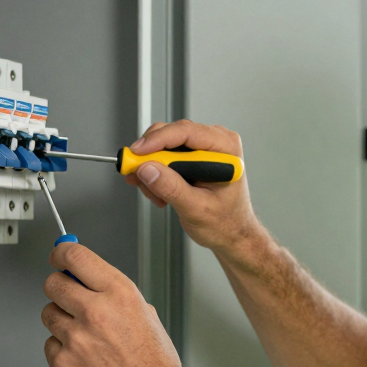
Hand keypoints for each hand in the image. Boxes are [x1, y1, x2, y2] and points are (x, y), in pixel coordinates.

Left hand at [41, 239, 200, 366]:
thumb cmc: (155, 366)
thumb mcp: (144, 315)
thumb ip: (112, 294)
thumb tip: (84, 277)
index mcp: (120, 294)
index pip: (75, 256)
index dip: (61, 253)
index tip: (57, 256)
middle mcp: (96, 313)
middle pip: (53, 283)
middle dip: (59, 288)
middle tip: (69, 299)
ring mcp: (76, 339)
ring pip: (48, 314)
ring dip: (62, 322)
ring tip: (86, 339)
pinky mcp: (63, 364)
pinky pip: (50, 345)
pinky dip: (63, 351)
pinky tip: (84, 360)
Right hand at [128, 120, 262, 256]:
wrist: (231, 234)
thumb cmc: (225, 222)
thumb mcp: (196, 209)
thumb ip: (171, 188)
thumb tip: (147, 169)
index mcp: (225, 149)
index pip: (186, 132)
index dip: (157, 140)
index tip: (136, 153)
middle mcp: (215, 142)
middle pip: (171, 134)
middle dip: (150, 157)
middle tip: (136, 174)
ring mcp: (203, 148)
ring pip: (163, 145)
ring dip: (151, 168)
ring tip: (156, 194)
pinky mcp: (191, 156)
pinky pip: (164, 155)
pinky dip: (155, 172)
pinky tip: (160, 192)